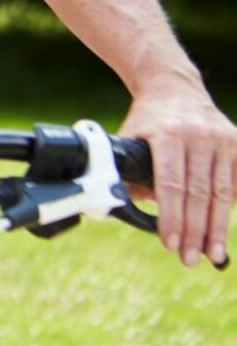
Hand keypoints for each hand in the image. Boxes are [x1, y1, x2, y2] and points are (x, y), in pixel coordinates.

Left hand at [122, 80, 236, 267]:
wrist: (174, 87)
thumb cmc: (148, 119)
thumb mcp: (129, 137)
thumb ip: (127, 171)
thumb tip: (121, 206)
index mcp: (167, 134)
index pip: (171, 184)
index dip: (171, 217)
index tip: (169, 243)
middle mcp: (198, 136)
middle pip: (198, 194)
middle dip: (193, 231)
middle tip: (188, 258)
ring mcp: (221, 139)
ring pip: (221, 193)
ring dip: (216, 227)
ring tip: (210, 254)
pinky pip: (236, 183)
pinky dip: (230, 208)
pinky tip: (223, 230)